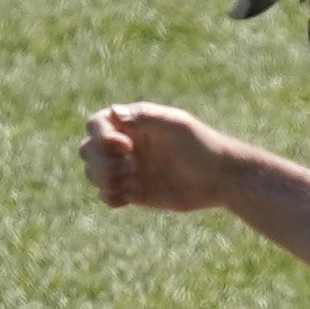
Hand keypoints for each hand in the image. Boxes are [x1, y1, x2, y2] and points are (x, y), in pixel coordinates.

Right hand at [82, 101, 237, 212]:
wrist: (222, 178)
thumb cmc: (202, 145)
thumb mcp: (176, 126)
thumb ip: (145, 117)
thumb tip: (113, 112)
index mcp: (133, 124)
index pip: (96, 125)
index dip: (101, 136)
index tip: (125, 146)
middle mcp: (126, 146)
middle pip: (87, 150)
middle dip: (99, 160)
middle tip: (126, 166)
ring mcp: (129, 169)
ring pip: (93, 173)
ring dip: (104, 179)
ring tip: (131, 181)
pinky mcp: (135, 193)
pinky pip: (107, 195)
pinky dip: (110, 196)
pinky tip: (130, 195)